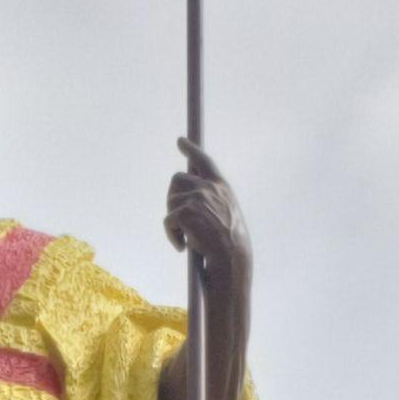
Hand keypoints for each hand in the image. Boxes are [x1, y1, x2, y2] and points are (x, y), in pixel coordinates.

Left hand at [163, 137, 248, 288]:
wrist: (231, 258)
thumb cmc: (229, 243)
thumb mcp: (226, 214)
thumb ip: (211, 200)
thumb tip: (188, 193)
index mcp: (221, 187)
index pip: (204, 161)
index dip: (191, 149)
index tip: (181, 141)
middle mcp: (209, 187)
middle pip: (177, 179)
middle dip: (172, 197)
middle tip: (177, 219)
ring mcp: (197, 197)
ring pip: (170, 201)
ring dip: (174, 220)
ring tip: (186, 237)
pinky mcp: (185, 211)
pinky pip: (167, 220)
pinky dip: (171, 236)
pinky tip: (183, 247)